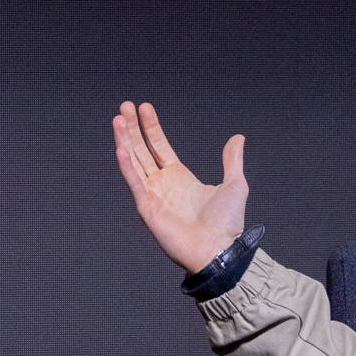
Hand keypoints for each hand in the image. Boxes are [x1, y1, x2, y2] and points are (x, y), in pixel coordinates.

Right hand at [113, 101, 248, 273]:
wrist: (219, 250)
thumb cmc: (227, 224)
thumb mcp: (234, 184)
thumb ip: (232, 160)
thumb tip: (238, 137)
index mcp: (180, 177)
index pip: (159, 146)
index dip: (151, 127)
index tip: (144, 107)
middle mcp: (163, 184)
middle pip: (142, 149)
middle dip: (132, 128)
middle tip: (124, 106)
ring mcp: (153, 195)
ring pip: (133, 161)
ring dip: (124, 140)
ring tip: (117, 119)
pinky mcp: (147, 208)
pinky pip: (134, 183)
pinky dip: (126, 167)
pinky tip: (120, 148)